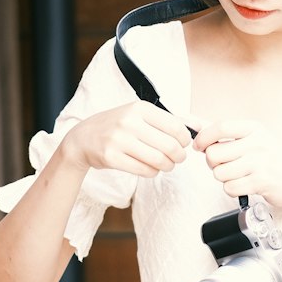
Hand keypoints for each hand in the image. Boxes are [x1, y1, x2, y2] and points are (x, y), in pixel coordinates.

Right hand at [65, 103, 190, 178]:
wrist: (83, 138)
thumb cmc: (117, 126)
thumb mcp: (138, 114)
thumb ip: (167, 119)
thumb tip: (198, 125)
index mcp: (140, 108)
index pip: (175, 125)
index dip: (185, 139)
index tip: (183, 144)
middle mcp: (129, 122)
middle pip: (169, 145)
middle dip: (179, 156)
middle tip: (178, 159)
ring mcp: (119, 140)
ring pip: (158, 160)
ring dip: (168, 166)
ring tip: (167, 165)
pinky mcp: (111, 158)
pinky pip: (144, 170)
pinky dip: (153, 172)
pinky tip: (152, 168)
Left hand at [193, 119, 281, 205]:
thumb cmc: (268, 158)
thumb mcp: (250, 138)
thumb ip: (221, 132)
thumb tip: (192, 123)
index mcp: (254, 128)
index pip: (220, 127)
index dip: (203, 138)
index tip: (198, 146)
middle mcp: (258, 143)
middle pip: (214, 153)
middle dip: (213, 163)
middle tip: (224, 164)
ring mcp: (261, 163)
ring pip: (219, 173)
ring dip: (223, 177)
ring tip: (237, 174)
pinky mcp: (261, 182)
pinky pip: (229, 188)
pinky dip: (231, 189)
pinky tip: (242, 184)